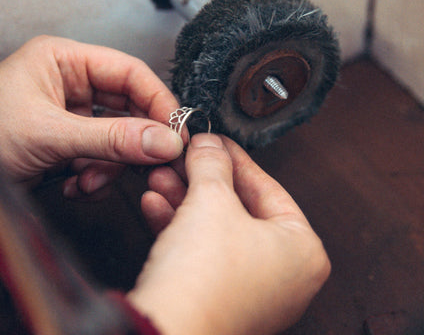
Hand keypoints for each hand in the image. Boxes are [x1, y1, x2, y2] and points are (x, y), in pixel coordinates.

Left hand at [0, 36, 182, 193]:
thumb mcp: (50, 134)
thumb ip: (111, 138)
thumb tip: (163, 141)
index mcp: (63, 60)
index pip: (128, 72)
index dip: (157, 99)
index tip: (176, 129)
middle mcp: (70, 83)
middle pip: (127, 105)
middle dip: (134, 138)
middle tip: (151, 160)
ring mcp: (71, 114)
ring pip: (117, 135)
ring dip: (111, 163)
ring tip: (91, 179)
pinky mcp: (69, 141)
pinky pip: (102, 155)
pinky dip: (97, 174)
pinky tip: (78, 185)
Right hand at [128, 134, 329, 334]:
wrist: (166, 331)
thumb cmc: (207, 277)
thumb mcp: (212, 200)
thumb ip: (213, 164)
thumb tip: (209, 144)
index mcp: (301, 250)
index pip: (268, 187)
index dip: (235, 158)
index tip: (216, 140)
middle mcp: (282, 274)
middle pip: (238, 207)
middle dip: (202, 179)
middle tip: (186, 157)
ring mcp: (250, 290)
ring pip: (214, 227)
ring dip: (183, 199)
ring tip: (162, 176)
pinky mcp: (218, 299)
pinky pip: (201, 251)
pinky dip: (177, 225)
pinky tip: (154, 203)